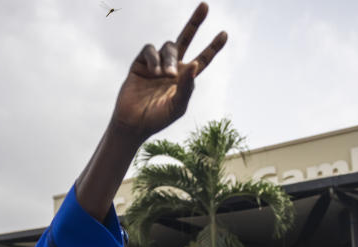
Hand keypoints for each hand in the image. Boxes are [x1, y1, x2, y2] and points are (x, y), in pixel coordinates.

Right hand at [110, 2, 226, 140]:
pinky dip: (154, 58)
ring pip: (169, 46)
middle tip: (205, 5)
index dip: (213, 47)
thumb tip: (194, 64)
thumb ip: (187, 86)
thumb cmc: (157, 119)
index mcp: (184, 78)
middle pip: (186, 39)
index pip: (202, 59)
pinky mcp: (140, 64)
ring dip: (169, 58)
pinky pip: (150, 50)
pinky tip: (153, 71)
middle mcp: (172, 68)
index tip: (224, 34)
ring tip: (165, 75)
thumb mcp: (177, 106)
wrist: (133, 123)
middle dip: (195, 23)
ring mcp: (156, 64)